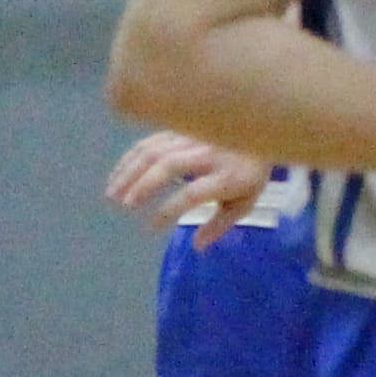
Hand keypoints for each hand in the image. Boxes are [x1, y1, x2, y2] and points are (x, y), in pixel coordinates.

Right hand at [103, 131, 273, 239]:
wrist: (263, 130)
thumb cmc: (250, 174)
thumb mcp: (245, 203)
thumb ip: (220, 225)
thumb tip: (197, 246)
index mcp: (226, 177)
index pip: (192, 194)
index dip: (169, 210)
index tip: (151, 227)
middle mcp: (207, 155)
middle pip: (169, 166)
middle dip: (143, 185)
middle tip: (124, 205)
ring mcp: (192, 139)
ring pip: (155, 151)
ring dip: (131, 171)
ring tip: (113, 193)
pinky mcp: (180, 129)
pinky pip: (151, 141)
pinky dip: (131, 158)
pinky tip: (118, 175)